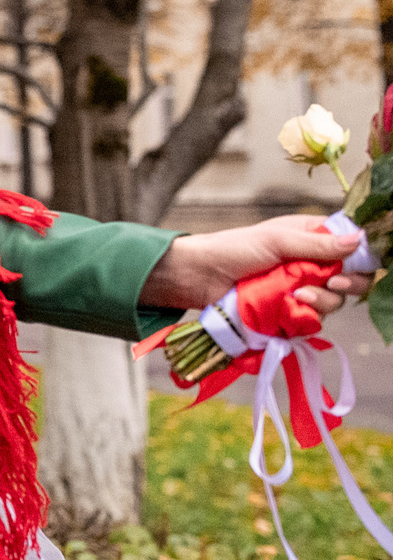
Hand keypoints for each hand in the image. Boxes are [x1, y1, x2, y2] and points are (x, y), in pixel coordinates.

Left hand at [141, 214, 375, 315]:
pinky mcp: (288, 312)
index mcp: (311, 238)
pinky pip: (311, 320)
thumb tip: (358, 241)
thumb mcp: (277, 241)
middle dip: (347, 284)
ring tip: (298, 295)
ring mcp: (300, 290)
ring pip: (333, 302)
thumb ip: (317, 244)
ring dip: (321, 301)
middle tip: (332, 284)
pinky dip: (305, 317)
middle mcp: (311, 264)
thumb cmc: (233, 249)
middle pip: (350, 279)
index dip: (360, 258)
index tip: (355, 265)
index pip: (351, 248)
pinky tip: (290, 308)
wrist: (198, 277)